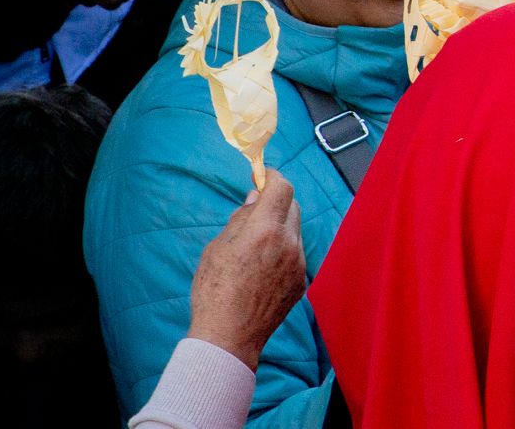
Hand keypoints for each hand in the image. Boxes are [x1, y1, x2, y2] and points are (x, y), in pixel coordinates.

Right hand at [187, 172, 306, 371]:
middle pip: (292, 206)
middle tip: (257, 211)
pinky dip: (283, 251)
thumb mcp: (217, 248)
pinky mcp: (301, 282)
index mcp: (265, 230)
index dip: (273, 177)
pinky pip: (295, 254)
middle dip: (277, 202)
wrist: (228, 337)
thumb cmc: (214, 291)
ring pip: (295, 231)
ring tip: (255, 246)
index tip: (264, 177)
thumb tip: (255, 199)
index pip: (282, 188)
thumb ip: (240, 220)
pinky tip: (262, 269)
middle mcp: (288, 243)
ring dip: (280, 228)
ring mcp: (298, 264)